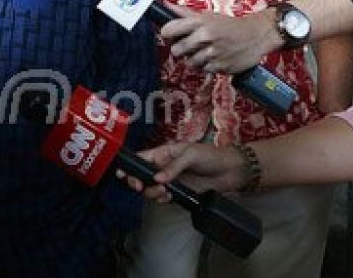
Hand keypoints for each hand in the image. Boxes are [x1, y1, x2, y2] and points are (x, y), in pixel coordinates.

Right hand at [117, 142, 247, 200]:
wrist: (231, 172)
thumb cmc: (210, 156)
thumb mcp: (191, 155)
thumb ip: (173, 167)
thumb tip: (157, 179)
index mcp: (164, 153)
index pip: (142, 158)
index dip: (130, 165)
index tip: (121, 173)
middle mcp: (164, 167)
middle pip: (142, 176)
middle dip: (137, 182)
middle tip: (139, 187)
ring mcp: (171, 182)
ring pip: (151, 189)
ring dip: (152, 192)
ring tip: (164, 191)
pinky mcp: (179, 194)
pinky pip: (163, 199)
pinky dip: (163, 199)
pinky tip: (169, 197)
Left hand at [159, 4, 280, 73]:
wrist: (256, 35)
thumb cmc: (230, 25)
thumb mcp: (208, 15)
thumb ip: (185, 13)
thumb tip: (165, 5)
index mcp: (200, 22)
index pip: (169, 30)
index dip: (168, 34)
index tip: (171, 35)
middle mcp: (205, 37)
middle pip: (176, 50)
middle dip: (181, 50)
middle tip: (190, 46)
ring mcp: (212, 53)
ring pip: (188, 62)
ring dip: (194, 59)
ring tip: (205, 52)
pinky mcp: (219, 66)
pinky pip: (202, 70)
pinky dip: (207, 66)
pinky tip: (214, 58)